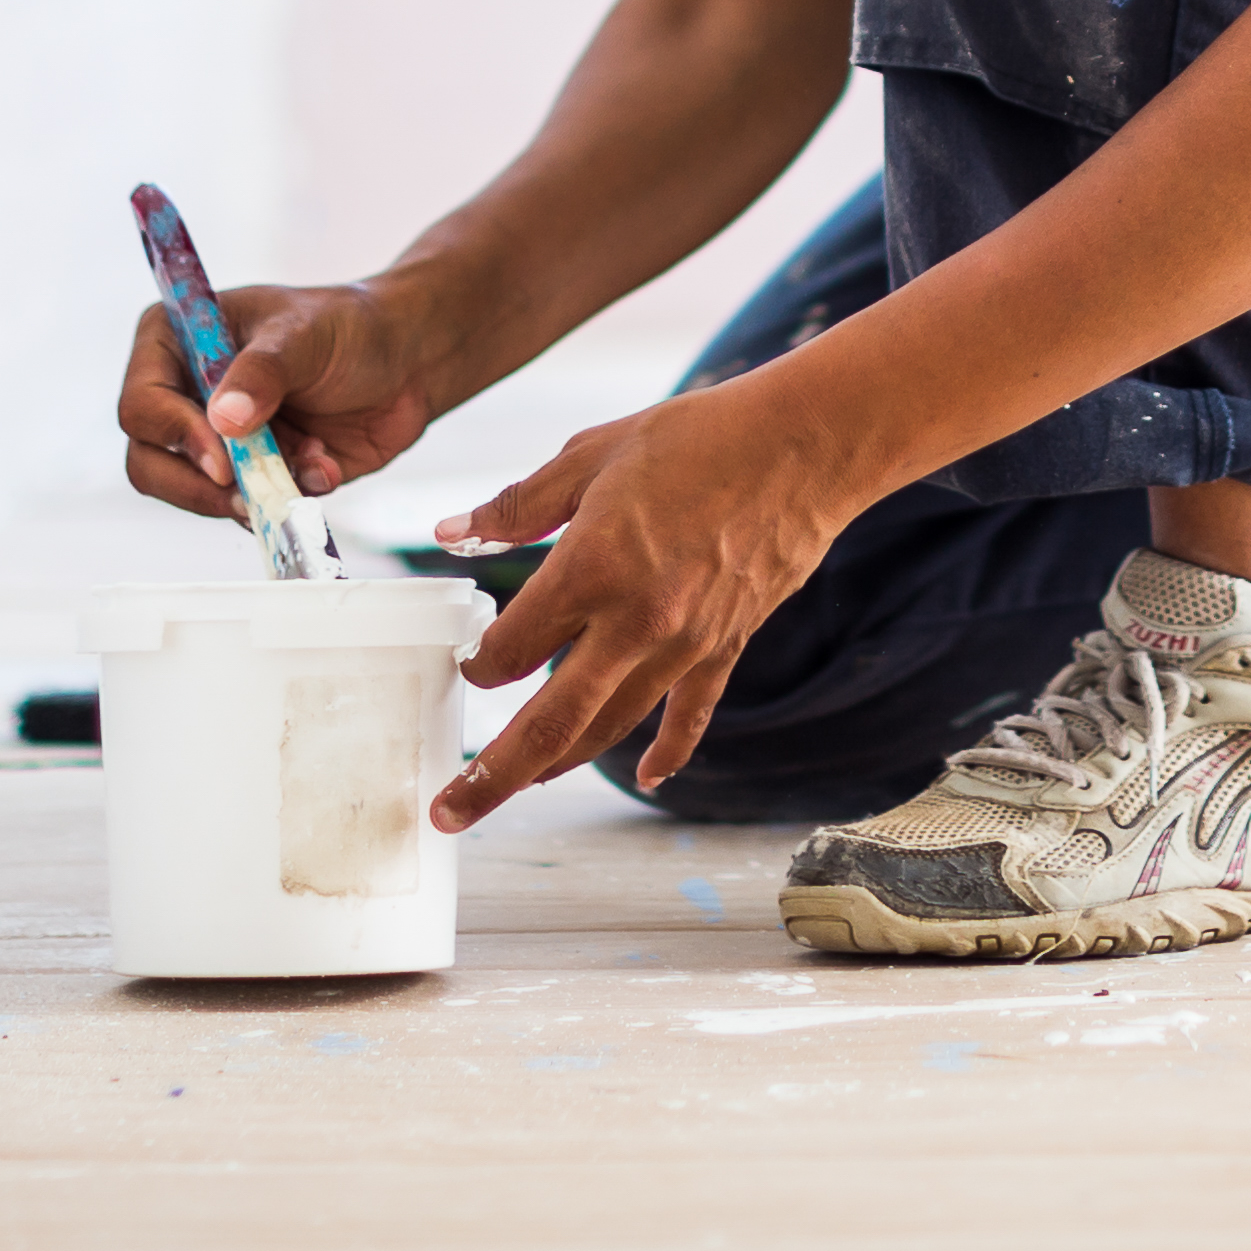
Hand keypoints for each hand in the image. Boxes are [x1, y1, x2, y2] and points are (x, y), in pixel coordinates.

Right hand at [114, 279, 447, 517]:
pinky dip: (287, 497)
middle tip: (247, 490)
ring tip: (309, 461)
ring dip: (254, 489)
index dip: (173, 435)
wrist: (406, 362)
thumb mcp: (304, 335)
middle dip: (201, 484)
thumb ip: (263, 373)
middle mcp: (183, 394)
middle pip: (150, 462)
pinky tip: (324, 466)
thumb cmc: (349, 327)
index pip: (142, 402)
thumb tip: (224, 420)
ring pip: (195, 494)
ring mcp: (214, 439)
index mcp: (177, 340)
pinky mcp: (248, 474)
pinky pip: (246, 507)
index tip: (221, 455)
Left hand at [420, 379, 863, 828]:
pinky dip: (667, 754)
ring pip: (608, 730)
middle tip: (447, 812)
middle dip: (491, 776)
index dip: (478, 663)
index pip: (510, 649)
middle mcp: (633, 623)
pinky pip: (689, 718)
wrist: (803, 447)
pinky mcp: (724, 649)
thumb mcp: (591, 456)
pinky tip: (646, 777)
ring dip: (555, 768)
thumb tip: (450, 531)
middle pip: (548, 725)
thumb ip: (516, 505)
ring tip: (515, 787)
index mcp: (591, 569)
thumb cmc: (696, 437)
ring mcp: (683, 646)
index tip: (470, 661)